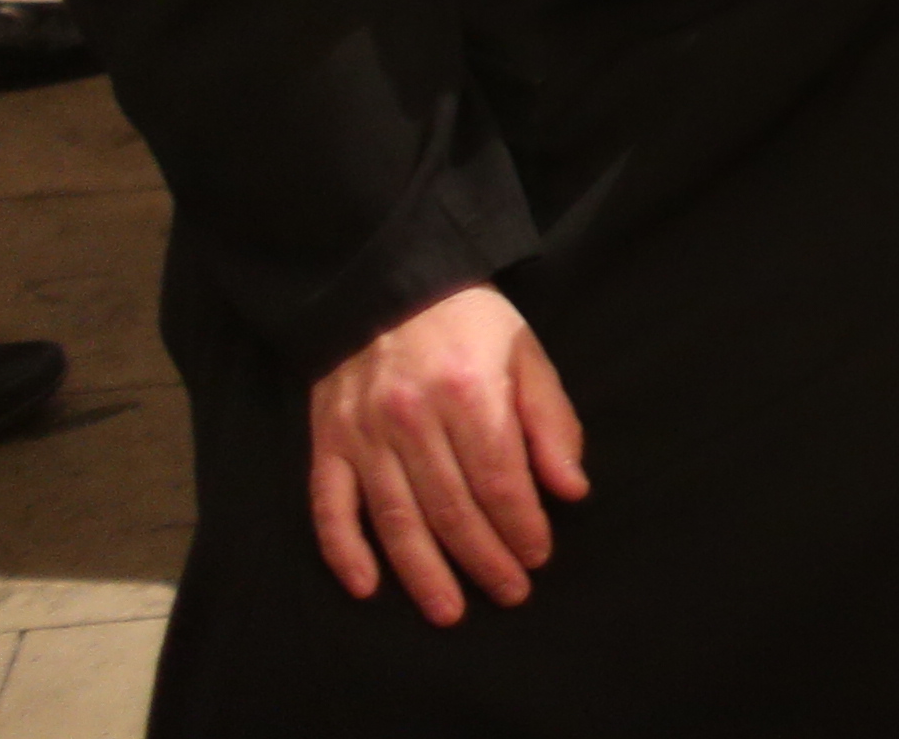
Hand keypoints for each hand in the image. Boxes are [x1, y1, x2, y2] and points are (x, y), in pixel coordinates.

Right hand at [306, 283, 586, 625]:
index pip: (499, 480)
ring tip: (449, 612)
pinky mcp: (327, 444)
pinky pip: (330, 508)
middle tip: (509, 593)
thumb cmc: (469, 323)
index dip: (521, 526)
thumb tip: (571, 490)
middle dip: (484, 559)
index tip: (539, 557)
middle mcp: (412, 419)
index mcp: (469, 393)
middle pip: (451, 508)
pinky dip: (345, 552)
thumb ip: (551, 422)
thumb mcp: (527, 354)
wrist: (388, 286)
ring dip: (423, 573)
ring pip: (396, 519)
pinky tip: (368, 587)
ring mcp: (364, 435)